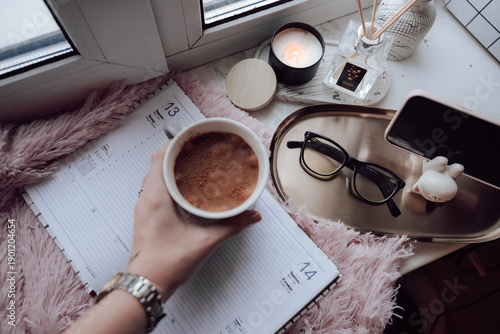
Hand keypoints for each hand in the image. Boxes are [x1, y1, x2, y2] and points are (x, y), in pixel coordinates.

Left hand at [126, 141, 261, 300]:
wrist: (146, 283)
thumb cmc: (168, 263)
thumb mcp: (205, 242)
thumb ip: (232, 226)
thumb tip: (253, 216)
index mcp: (157, 197)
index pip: (160, 157)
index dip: (175, 142)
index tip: (192, 137)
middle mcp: (146, 198)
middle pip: (157, 163)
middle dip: (177, 152)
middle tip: (198, 149)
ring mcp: (144, 207)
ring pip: (155, 176)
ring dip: (172, 167)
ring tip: (194, 165)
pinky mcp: (146, 216)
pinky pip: (155, 189)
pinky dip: (169, 182)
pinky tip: (185, 189)